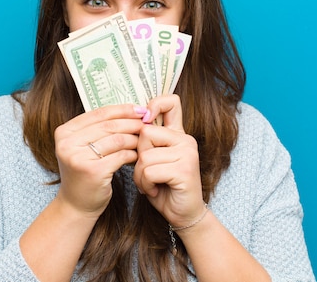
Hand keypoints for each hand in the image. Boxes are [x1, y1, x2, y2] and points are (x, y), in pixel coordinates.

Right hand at [54, 104, 146, 217]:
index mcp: (64, 132)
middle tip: (148, 123)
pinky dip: (132, 153)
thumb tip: (130, 110)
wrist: (76, 205)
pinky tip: (139, 155)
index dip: (122, 109)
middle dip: (131, 123)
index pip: (98, 113)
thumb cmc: (84, 173)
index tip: (140, 109)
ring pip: (116, 139)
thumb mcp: (82, 147)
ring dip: (135, 138)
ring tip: (145, 139)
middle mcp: (67, 143)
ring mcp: (78, 157)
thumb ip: (97, 129)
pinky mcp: (93, 171)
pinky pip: (120, 155)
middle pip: (108, 125)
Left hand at [133, 94, 204, 227]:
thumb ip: (148, 142)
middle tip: (146, 172)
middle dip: (138, 156)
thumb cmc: (164, 187)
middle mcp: (185, 139)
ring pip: (145, 156)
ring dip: (140, 175)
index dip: (155, 103)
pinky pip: (150, 171)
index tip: (144, 118)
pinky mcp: (184, 169)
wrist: (183, 214)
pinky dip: (146, 184)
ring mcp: (187, 153)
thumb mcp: (153, 160)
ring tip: (150, 184)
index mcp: (177, 134)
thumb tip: (129, 123)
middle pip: (145, 133)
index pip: (170, 102)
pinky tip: (155, 190)